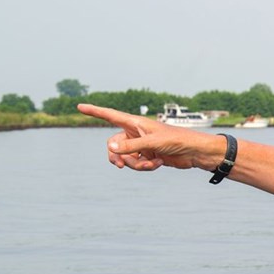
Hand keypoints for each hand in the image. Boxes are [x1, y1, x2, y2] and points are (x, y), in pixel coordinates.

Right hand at [79, 103, 215, 171]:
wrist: (194, 153)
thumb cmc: (177, 141)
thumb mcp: (152, 143)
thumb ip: (130, 146)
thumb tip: (109, 147)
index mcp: (135, 123)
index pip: (110, 115)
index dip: (94, 111)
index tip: (79, 106)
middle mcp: (136, 133)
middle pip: (113, 144)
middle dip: (116, 156)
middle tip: (120, 166)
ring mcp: (141, 145)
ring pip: (125, 157)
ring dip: (135, 164)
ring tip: (151, 164)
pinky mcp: (148, 156)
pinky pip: (136, 164)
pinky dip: (144, 167)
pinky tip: (158, 164)